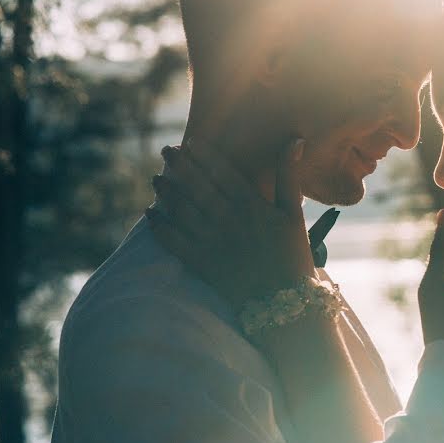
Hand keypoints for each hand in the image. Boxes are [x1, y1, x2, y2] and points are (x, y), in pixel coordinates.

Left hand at [146, 139, 314, 310]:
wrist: (286, 304)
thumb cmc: (294, 256)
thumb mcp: (294, 213)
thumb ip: (289, 175)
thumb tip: (295, 138)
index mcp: (252, 206)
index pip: (222, 173)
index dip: (204, 156)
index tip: (190, 143)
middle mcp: (229, 220)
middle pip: (198, 187)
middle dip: (180, 167)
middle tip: (166, 152)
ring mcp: (213, 242)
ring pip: (183, 211)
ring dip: (167, 192)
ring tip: (156, 179)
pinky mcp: (203, 264)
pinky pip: (175, 242)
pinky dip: (160, 227)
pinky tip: (149, 214)